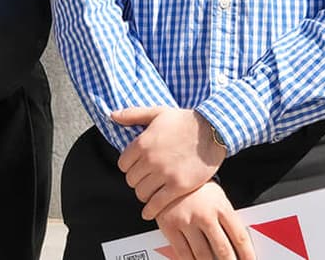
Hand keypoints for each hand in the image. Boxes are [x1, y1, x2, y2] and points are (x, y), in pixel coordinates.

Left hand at [110, 106, 225, 218]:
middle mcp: (151, 160)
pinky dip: (151, 210)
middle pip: (131, 180)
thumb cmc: (185, 120)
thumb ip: (133, 114)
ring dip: (144, 195)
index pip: (123, 164)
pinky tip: (150, 212)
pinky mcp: (178, 186)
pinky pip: (157, 204)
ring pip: (142, 193)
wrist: (213, 130)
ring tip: (151, 192)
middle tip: (146, 181)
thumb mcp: (158, 112)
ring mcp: (164, 174)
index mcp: (142, 143)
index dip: (129, 167)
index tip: (137, 169)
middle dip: (137, 181)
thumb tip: (112, 115)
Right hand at [153, 181, 254, 259]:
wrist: (170, 171)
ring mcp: (187, 222)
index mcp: (221, 206)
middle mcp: (205, 215)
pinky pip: (183, 253)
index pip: (239, 237)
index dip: (247, 254)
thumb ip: (227, 219)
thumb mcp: (218, 197)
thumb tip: (239, 243)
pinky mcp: (170, 227)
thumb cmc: (197, 188)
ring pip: (203, 255)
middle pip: (223, 250)